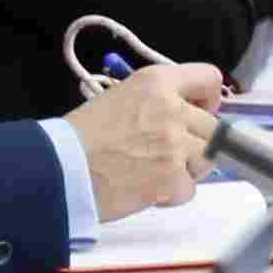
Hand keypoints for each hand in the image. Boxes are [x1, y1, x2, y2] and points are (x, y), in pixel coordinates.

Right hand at [68, 59, 228, 219]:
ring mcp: (174, 145)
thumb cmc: (80, 137)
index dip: (208, 98)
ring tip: (155, 170)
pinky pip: (190, 188)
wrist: (59, 171)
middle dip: (196, 141)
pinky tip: (147, 188)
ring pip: (207, 158)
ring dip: (187, 168)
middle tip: (168, 152)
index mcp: (157, 82)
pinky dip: (172, 194)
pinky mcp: (171, 178)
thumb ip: (159, 100)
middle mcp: (171, 109)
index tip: (200, 110)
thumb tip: (187, 112)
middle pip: (213, 126)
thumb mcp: (120, 98)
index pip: (209, 79)